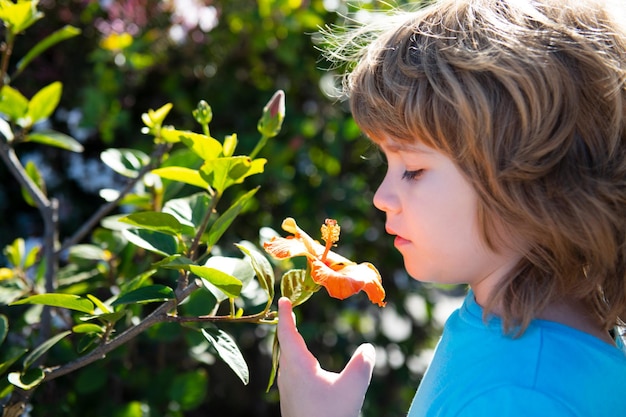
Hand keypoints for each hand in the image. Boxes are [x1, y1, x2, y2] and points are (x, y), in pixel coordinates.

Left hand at [276, 297, 375, 416]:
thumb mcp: (352, 389)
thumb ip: (362, 365)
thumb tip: (368, 348)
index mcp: (297, 366)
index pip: (288, 333)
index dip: (286, 314)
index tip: (284, 299)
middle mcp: (288, 375)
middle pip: (283, 344)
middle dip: (286, 326)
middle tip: (290, 310)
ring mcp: (288, 389)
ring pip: (286, 359)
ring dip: (289, 343)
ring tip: (294, 332)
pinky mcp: (292, 401)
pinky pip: (290, 371)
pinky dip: (295, 358)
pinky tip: (305, 364)